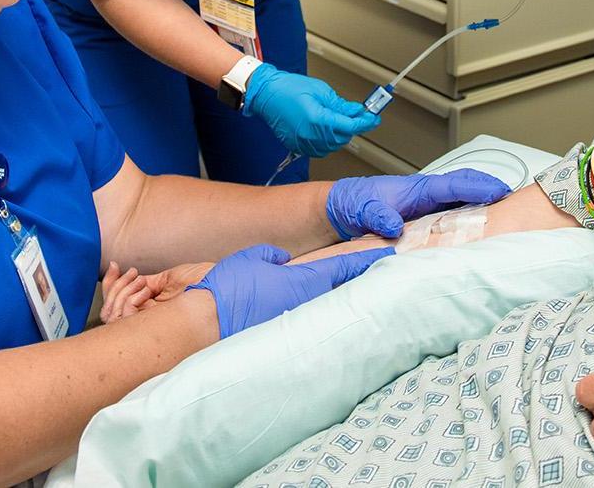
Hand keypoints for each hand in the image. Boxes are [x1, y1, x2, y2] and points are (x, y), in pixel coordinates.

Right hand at [98, 261, 211, 323]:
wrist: (222, 287)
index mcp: (152, 310)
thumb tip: (129, 281)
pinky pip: (126, 317)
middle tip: (123, 270)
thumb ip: (147, 283)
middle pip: (111, 314)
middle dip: (112, 289)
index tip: (114, 265)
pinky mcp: (154, 326)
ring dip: (120, 291)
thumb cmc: (204, 282)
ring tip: (139, 279)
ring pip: (114, 316)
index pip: (118, 306)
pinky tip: (143, 287)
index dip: (111, 285)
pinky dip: (128, 298)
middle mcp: (148, 320)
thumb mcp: (170, 279)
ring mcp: (150, 325)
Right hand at [187, 244, 392, 337]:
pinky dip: (317, 320)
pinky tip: (316, 320)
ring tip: (349, 296)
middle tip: (375, 274)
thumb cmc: (230, 290)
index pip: (347, 266)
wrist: (207, 325)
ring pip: (327, 309)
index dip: (367, 257)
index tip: (386, 252)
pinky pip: (310, 326)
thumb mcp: (254, 257)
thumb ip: (274, 256)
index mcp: (307, 280)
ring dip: (337, 302)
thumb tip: (282, 262)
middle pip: (344, 290)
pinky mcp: (289, 341)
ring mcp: (301, 325)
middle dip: (359, 282)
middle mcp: (311, 304)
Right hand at [241, 64, 380, 156]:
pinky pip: (320, 149)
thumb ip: (340, 104)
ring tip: (340, 120)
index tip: (373, 119)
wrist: (266, 94)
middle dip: (353, 127)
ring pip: (333, 146)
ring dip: (341, 135)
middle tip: (359, 115)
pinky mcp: (297, 145)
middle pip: (343, 138)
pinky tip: (328, 130)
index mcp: (317, 119)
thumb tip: (356, 111)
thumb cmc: (288, 88)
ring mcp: (303, 142)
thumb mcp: (320, 90)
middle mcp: (310, 135)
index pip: (349, 126)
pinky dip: (328, 141)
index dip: (365, 122)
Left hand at [325, 168, 511, 238]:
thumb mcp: (363, 208)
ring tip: (510, 226)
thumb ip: (378, 214)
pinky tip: (483, 243)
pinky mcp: (427, 227)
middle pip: (469, 192)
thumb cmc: (354, 204)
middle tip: (519, 208)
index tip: (501, 193)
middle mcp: (430, 198)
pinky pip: (454, 226)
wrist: (341, 214)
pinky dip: (471, 231)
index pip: (456, 184)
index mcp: (419, 188)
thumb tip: (394, 225)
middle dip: (494, 196)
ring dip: (487, 214)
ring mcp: (430, 212)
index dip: (480, 187)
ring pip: (465, 209)